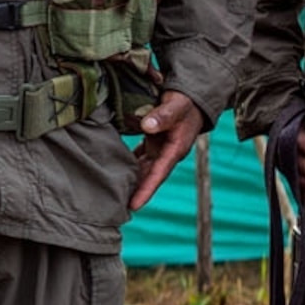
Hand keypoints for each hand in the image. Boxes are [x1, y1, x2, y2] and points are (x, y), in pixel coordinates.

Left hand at [125, 90, 206, 212]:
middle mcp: (167, 153)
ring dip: (131, 180)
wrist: (192, 98)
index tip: (134, 206)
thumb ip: (163, 115)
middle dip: (135, 192)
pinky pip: (139, 157)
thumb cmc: (185, 103)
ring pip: (143, 169)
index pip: (158, 174)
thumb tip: (147, 126)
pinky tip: (114, 170)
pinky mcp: (153, 143)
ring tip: (112, 193)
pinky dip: (128, 164)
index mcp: (175, 149)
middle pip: (148, 177)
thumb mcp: (177, 106)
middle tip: (116, 207)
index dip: (146, 190)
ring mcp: (160, 149)